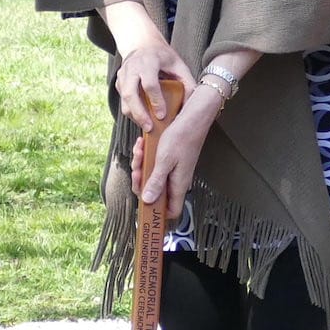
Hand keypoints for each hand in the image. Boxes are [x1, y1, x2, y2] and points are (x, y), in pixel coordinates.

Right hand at [115, 35, 194, 129]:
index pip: (149, 84)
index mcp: (149, 61)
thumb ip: (187, 82)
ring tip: (146, 127)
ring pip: (123, 99)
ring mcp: (123, 74)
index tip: (162, 115)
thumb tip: (192, 104)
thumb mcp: (179, 65)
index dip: (156, 101)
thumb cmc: (164, 57)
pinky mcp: (118, 82)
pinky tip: (141, 119)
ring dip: (134, 115)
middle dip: (139, 113)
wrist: (142, 44)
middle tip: (150, 128)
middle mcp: (132, 67)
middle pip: (130, 93)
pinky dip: (131, 112)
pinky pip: (122, 100)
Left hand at [136, 86, 220, 218]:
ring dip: (141, 165)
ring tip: (139, 152)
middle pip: (155, 193)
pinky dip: (145, 157)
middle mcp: (176, 180)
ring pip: (152, 177)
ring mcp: (173, 170)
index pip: (170, 211)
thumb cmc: (182, 137)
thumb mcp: (164, 161)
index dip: (156, 211)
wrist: (192, 117)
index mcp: (178, 185)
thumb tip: (147, 200)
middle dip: (141, 182)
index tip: (142, 203)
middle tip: (137, 170)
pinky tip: (142, 146)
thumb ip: (156, 182)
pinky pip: (153, 164)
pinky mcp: (170, 160)